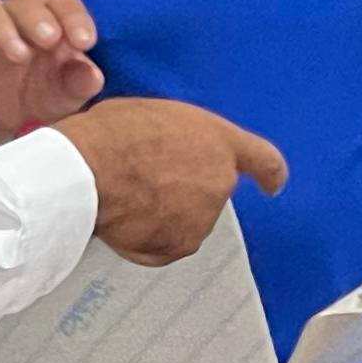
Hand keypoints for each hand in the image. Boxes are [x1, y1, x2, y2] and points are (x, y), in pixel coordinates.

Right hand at [0, 0, 104, 133]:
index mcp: (51, 22)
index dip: (75, 18)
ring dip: (2, 27)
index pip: (63, 4)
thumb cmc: (38, 98)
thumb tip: (93, 75)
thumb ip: (80, 84)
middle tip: (49, 40)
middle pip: (24, 0)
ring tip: (18, 54)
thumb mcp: (66, 97)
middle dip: (37, 17)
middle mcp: (18, 19)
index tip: (85, 41)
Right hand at [57, 95, 285, 264]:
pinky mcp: (177, 246)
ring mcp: (201, 219)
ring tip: (125, 197)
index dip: (269, 173)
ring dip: (163, 216)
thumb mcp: (154, 116)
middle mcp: (219, 183)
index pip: (263, 159)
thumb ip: (177, 138)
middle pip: (209, 194)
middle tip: (143, 180)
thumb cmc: (113, 133)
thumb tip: (169, 152)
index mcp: (219, 142)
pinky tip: (121, 219)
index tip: (273, 184)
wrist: (88, 170)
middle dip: (183, 191)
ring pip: (185, 222)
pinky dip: (145, 239)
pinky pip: (163, 246)